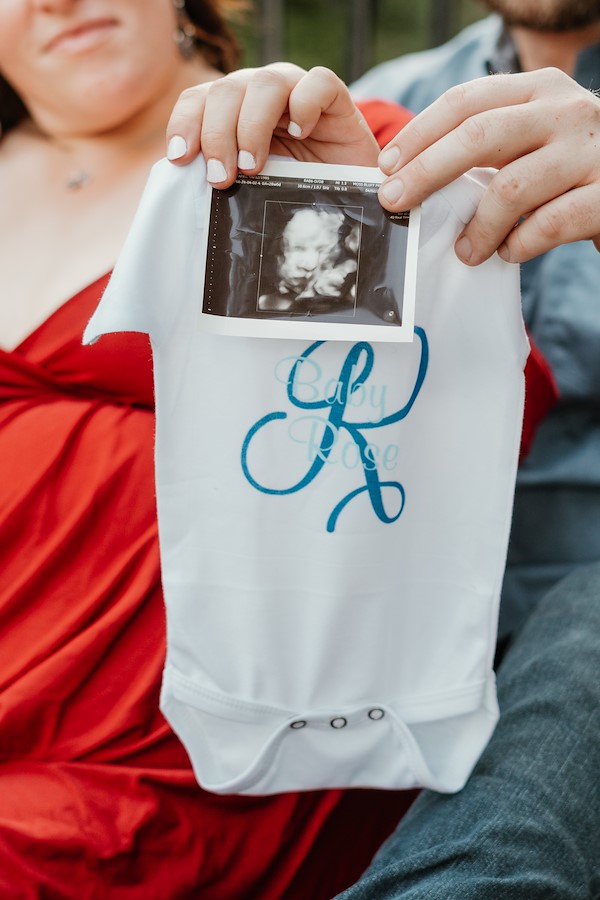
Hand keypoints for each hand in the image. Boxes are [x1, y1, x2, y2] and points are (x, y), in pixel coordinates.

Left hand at [166, 63, 379, 185]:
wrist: (348, 202)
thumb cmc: (294, 198)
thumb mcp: (251, 191)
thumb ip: (223, 181)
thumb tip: (184, 192)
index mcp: (233, 111)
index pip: (198, 100)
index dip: (185, 123)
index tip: (181, 158)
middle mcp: (260, 96)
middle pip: (227, 90)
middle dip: (217, 135)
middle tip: (221, 178)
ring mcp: (297, 92)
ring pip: (265, 83)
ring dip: (251, 125)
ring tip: (252, 166)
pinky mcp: (335, 99)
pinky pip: (318, 82)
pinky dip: (305, 104)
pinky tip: (299, 134)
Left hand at [376, 68, 599, 263]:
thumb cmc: (572, 168)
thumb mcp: (537, 137)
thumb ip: (491, 144)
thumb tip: (411, 177)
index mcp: (540, 90)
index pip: (467, 100)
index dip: (420, 132)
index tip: (386, 165)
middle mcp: (566, 112)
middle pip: (478, 136)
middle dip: (427, 171)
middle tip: (396, 202)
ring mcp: (589, 152)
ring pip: (510, 188)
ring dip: (478, 227)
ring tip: (466, 251)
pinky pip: (547, 225)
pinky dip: (519, 245)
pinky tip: (509, 253)